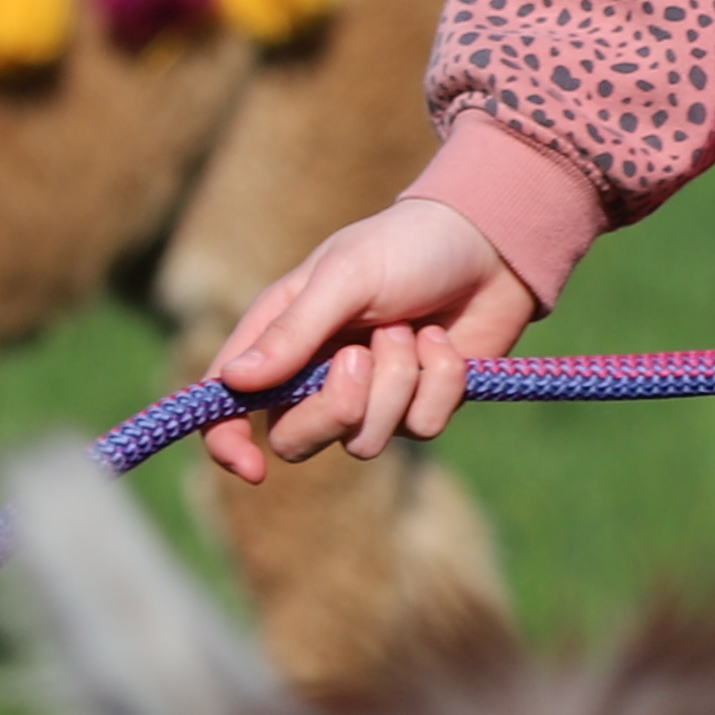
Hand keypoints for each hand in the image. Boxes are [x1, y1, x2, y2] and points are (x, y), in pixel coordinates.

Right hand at [202, 196, 544, 479]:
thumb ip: (291, 333)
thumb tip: (232, 383)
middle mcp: (313, 377)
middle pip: (295, 440)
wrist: (488, 246)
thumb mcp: (343, 278)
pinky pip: (421, 428)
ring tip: (409, 330)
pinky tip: (442, 342)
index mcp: (276, 340)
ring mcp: (368, 397)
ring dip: (395, 382)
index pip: (227, 405)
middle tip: (359, 356)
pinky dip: (438, 382)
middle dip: (333, 407)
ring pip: (364, 440)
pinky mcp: (418, 406)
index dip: (226, 443)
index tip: (253, 467)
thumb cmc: (402, 247)